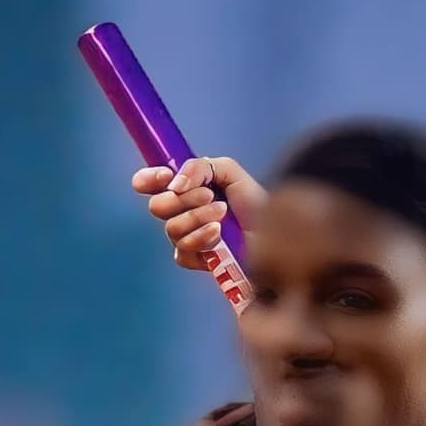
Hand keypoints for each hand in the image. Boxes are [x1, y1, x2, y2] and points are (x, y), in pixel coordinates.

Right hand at [131, 157, 268, 270]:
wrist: (276, 234)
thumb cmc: (256, 204)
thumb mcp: (229, 172)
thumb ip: (200, 166)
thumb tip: (174, 184)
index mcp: (185, 189)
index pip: (150, 183)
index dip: (149, 179)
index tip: (166, 176)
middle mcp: (182, 213)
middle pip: (157, 207)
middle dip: (184, 200)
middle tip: (211, 196)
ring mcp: (187, 237)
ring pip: (171, 228)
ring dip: (197, 218)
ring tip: (223, 215)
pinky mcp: (197, 259)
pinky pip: (182, 251)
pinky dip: (200, 239)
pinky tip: (219, 235)